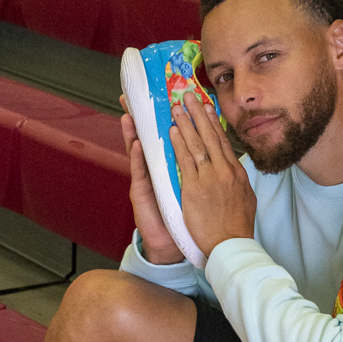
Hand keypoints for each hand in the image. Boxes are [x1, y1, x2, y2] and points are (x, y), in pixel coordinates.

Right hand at [119, 102, 182, 264]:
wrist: (172, 245)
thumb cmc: (183, 216)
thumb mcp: (193, 187)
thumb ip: (197, 168)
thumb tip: (212, 148)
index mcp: (171, 165)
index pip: (166, 136)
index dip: (164, 118)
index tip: (162, 96)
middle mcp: (157, 169)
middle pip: (148, 138)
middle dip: (142, 117)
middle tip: (134, 96)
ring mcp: (148, 180)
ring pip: (139, 150)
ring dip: (133, 131)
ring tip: (130, 113)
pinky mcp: (141, 194)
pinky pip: (139, 173)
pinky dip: (137, 158)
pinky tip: (136, 143)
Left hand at [169, 95, 255, 258]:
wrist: (230, 246)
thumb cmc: (237, 228)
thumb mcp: (246, 199)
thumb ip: (239, 182)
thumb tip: (237, 171)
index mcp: (236, 173)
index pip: (223, 142)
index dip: (213, 123)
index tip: (208, 107)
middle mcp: (224, 171)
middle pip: (209, 136)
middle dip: (198, 114)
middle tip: (189, 96)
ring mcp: (209, 179)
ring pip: (196, 144)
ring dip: (185, 123)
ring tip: (177, 107)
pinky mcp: (195, 189)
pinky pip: (185, 161)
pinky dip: (178, 144)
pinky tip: (173, 131)